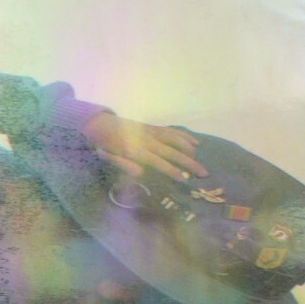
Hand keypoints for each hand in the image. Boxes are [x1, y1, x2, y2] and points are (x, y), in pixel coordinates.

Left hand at [80, 113, 205, 179]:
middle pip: (173, 152)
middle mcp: (148, 140)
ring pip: (176, 139)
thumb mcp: (109, 158)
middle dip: (189, 162)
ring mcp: (152, 132)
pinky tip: (195, 143)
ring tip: (200, 160)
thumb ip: (125, 165)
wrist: (101, 124)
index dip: (172, 171)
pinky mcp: (154, 127)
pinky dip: (185, 136)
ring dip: (190, 150)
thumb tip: (141, 172)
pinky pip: (173, 131)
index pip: (159, 162)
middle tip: (203, 173)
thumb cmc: (105, 146)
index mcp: (136, 150)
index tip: (184, 179)